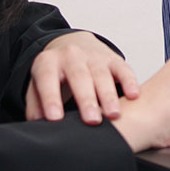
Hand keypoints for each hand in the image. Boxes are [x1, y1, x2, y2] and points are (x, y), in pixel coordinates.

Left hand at [25, 32, 139, 124]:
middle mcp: (71, 55)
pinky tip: (133, 95)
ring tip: (113, 114)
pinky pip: (123, 68)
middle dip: (86, 99)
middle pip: (79, 77)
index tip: (55, 118)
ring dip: (108, 95)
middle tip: (91, 120)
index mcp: (48, 62)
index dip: (51, 99)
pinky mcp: (113, 58)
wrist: (73, 44)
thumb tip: (36, 125)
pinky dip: (129, 82)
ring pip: (102, 74)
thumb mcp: (38, 84)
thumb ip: (35, 104)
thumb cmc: (56, 73)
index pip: (47, 79)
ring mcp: (94, 56)